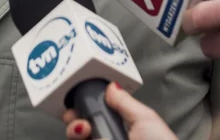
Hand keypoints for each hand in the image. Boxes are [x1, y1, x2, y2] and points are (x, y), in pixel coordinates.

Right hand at [63, 82, 177, 139]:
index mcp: (120, 129)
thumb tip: (110, 86)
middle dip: (74, 123)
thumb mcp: (144, 118)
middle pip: (80, 132)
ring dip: (75, 133)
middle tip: (80, 122)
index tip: (75, 106)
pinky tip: (90, 139)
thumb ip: (125, 102)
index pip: (94, 118)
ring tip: (85, 131)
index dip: (81, 111)